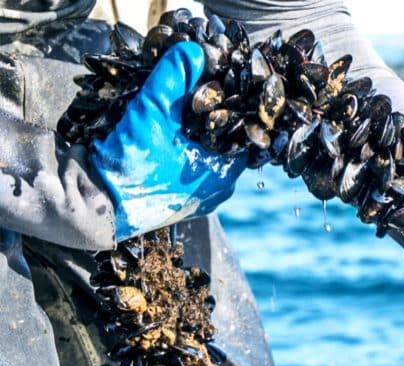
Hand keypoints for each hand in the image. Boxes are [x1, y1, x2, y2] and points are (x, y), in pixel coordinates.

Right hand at [91, 42, 245, 240]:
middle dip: (209, 116)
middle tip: (197, 90)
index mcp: (223, 175)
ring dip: (192, 131)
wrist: (92, 205)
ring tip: (179, 106)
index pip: (241, 130)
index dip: (231, 103)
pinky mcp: (174, 198)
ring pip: (203, 152)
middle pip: (222, 141)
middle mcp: (215, 190)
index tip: (217, 82)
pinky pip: (185, 164)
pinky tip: (166, 129)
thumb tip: (194, 51)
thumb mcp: (152, 112)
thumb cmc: (129, 166)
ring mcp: (195, 197)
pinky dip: (178, 146)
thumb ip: (173, 78)